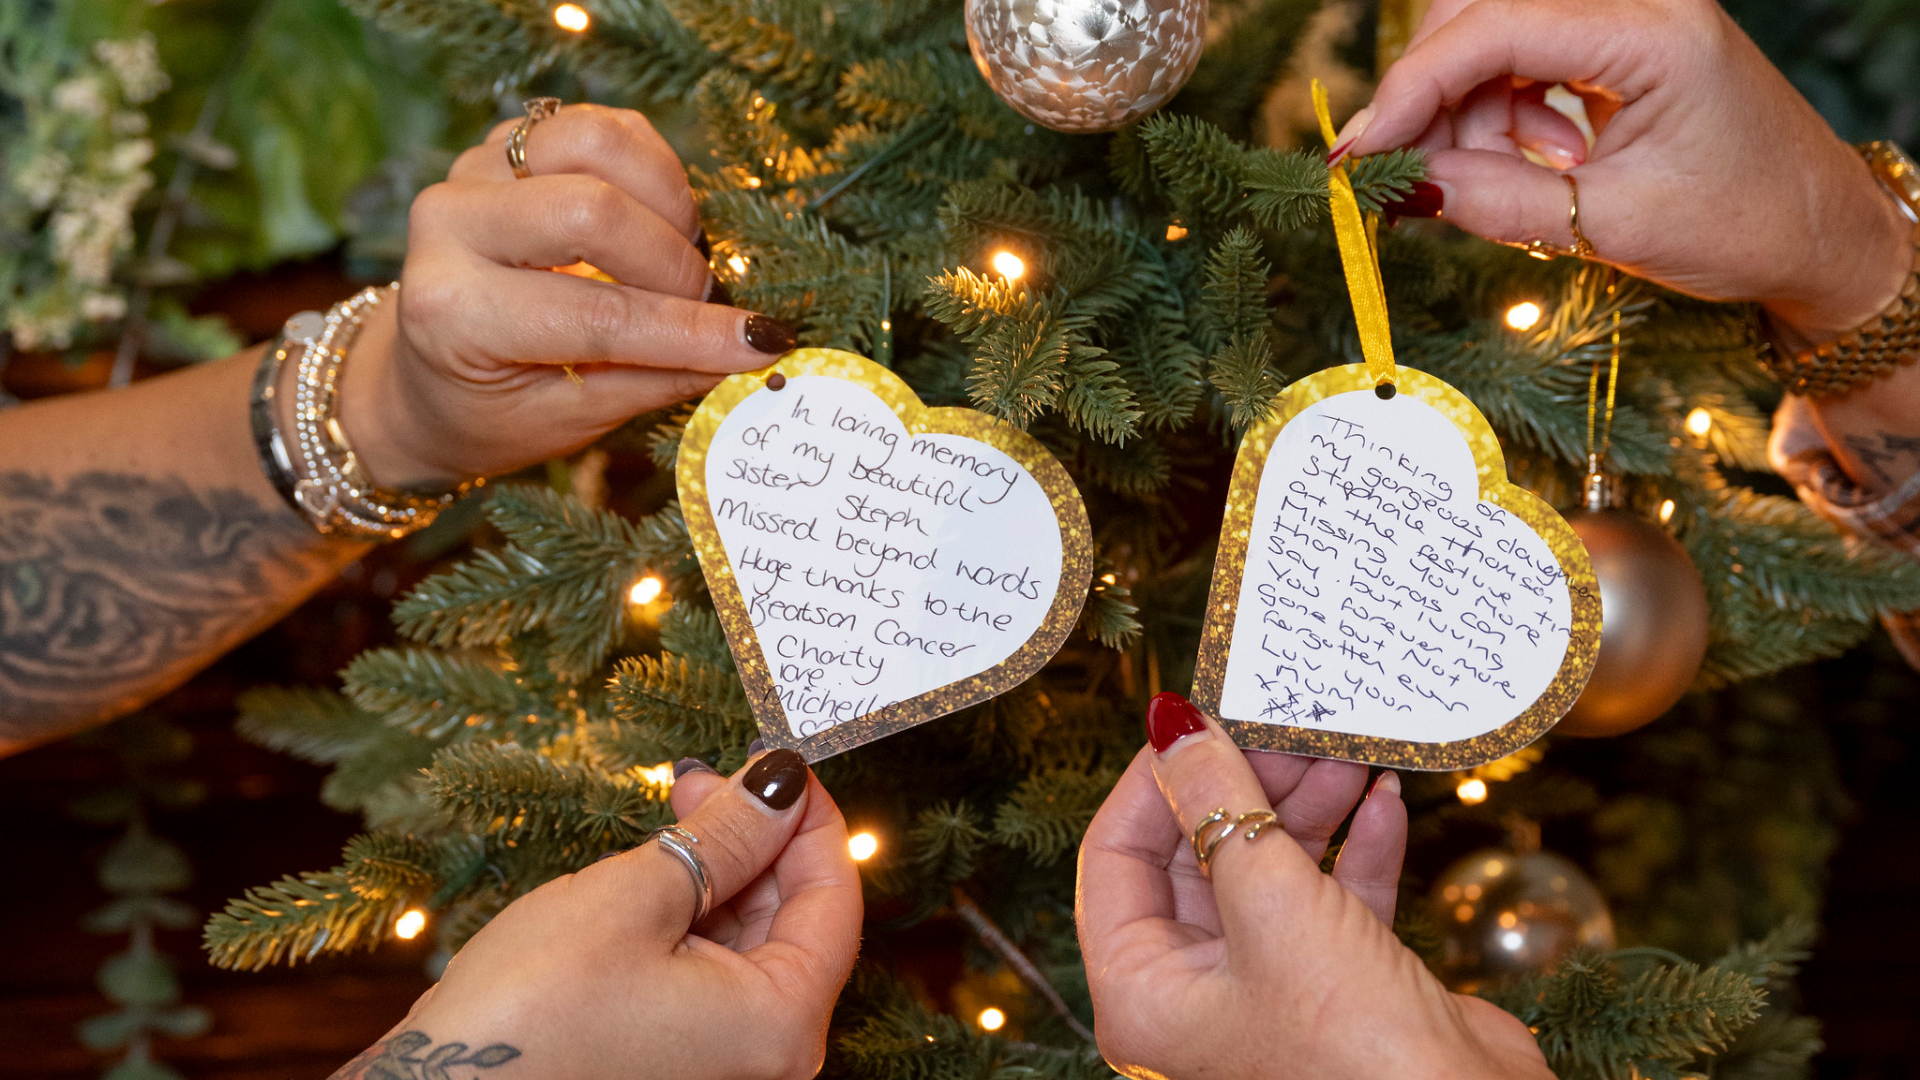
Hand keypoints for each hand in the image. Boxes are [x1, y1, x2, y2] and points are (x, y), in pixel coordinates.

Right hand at [335, 749, 862, 1079]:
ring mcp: (721, 1055)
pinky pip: (713, 971)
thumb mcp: (636, 898)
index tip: (776, 758)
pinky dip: (696, 912)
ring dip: (724, 868)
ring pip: (752, 940)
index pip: (836, 899)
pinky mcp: (678, 1053)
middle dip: (760, 838)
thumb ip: (727, 837)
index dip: (811, 817)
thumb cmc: (531, 1010)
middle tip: (703, 778)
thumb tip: (782, 782)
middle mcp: (767, 1052)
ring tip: (676, 811)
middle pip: (798, 919)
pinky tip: (658, 870)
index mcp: (781, 1023)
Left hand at [337, 104, 795, 487]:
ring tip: (677, 256)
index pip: (596, 316)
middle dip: (673, 262)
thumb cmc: (493, 409)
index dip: (690, 331)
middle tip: (702, 302)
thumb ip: (652, 380)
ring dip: (666, 201)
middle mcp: (449, 225)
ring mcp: (474, 169)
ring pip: (596, 142)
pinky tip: (659, 219)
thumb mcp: (567, 420)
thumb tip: (748, 352)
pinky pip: (602, 125)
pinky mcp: (507, 140)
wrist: (422, 371)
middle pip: (593, 210)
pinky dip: (653, 168)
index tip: (761, 344)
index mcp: (454, 314)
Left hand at [1077, 693, 1549, 1079]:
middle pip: (1197, 857)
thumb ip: (1219, 803)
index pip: (1115, 858)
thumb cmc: (1351, 1042)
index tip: (1198, 719)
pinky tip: (1384, 802)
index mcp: (1142, 993)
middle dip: (1245, 786)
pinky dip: (1357, 850)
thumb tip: (1171, 722)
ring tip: (1344, 750)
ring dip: (1306, 808)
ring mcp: (1266, 992)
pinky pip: (1332, 901)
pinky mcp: (1338, 989)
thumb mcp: (1272, 902)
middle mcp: (1194, 995)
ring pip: (1268, 872)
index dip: (1154, 781)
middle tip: (1288, 726)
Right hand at [1339, 0, 1910, 340]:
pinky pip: (1523, 52)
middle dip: (1432, 93)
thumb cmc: (1744, 226)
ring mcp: (1628, 14)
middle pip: (1482, 13)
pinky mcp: (1618, 38)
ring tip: (1498, 179)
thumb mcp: (1610, 227)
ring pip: (1492, 33)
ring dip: (1467, 108)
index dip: (1411, 89)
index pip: (1494, 30)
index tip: (1360, 151)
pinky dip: (1501, 107)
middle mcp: (1639, 1)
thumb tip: (1405, 187)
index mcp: (1652, 31)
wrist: (1820, 234)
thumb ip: (1498, 202)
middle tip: (1406, 171)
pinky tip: (1541, 158)